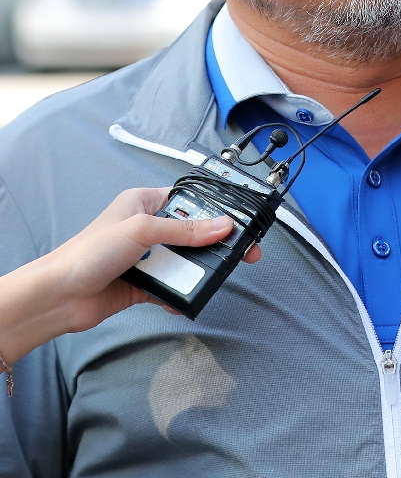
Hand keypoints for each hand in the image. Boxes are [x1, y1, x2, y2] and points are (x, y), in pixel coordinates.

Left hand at [0, 187, 260, 363]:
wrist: (58, 296)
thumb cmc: (87, 253)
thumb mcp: (142, 230)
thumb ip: (185, 230)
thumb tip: (222, 226)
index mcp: (144, 203)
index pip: (189, 201)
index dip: (215, 210)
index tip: (238, 221)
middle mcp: (146, 228)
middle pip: (192, 233)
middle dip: (215, 244)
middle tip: (242, 252)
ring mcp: (146, 257)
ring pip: (184, 261)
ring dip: (196, 271)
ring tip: (213, 277)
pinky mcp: (144, 284)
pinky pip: (172, 287)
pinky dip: (180, 294)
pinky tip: (182, 298)